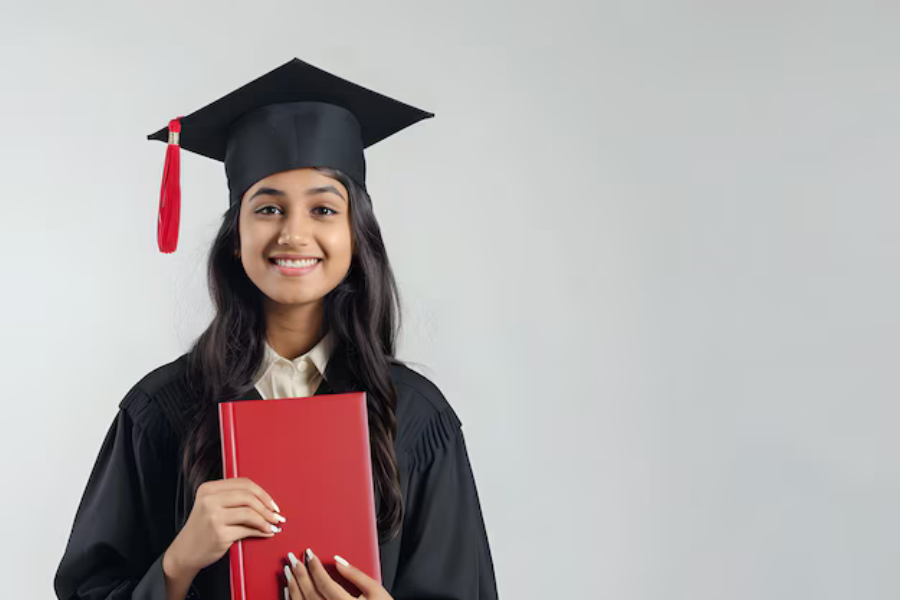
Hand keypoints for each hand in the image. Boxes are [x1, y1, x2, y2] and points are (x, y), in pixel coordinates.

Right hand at [164, 477, 284, 576]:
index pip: (243, 483)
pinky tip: (266, 532)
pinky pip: (247, 530)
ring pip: (249, 513)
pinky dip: (261, 531)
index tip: (272, 503)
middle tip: (276, 515)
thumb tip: (266, 501)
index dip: (262, 493)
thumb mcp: (212, 506)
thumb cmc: (203, 528)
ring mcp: (213, 518)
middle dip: (267, 506)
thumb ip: (233, 498)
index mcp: (208, 489)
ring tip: (273, 525)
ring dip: (266, 520)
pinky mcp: (219, 534)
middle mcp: (209, 501)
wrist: (185, 552)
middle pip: (248, 496)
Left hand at [283, 547, 392, 599]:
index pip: (324, 584)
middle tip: (292, 558)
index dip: (314, 568)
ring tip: (288, 571)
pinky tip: (289, 590)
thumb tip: (338, 560)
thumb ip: (356, 575)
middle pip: (310, 594)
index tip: (308, 554)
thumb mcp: (375, 591)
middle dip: (300, 574)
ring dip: (293, 586)